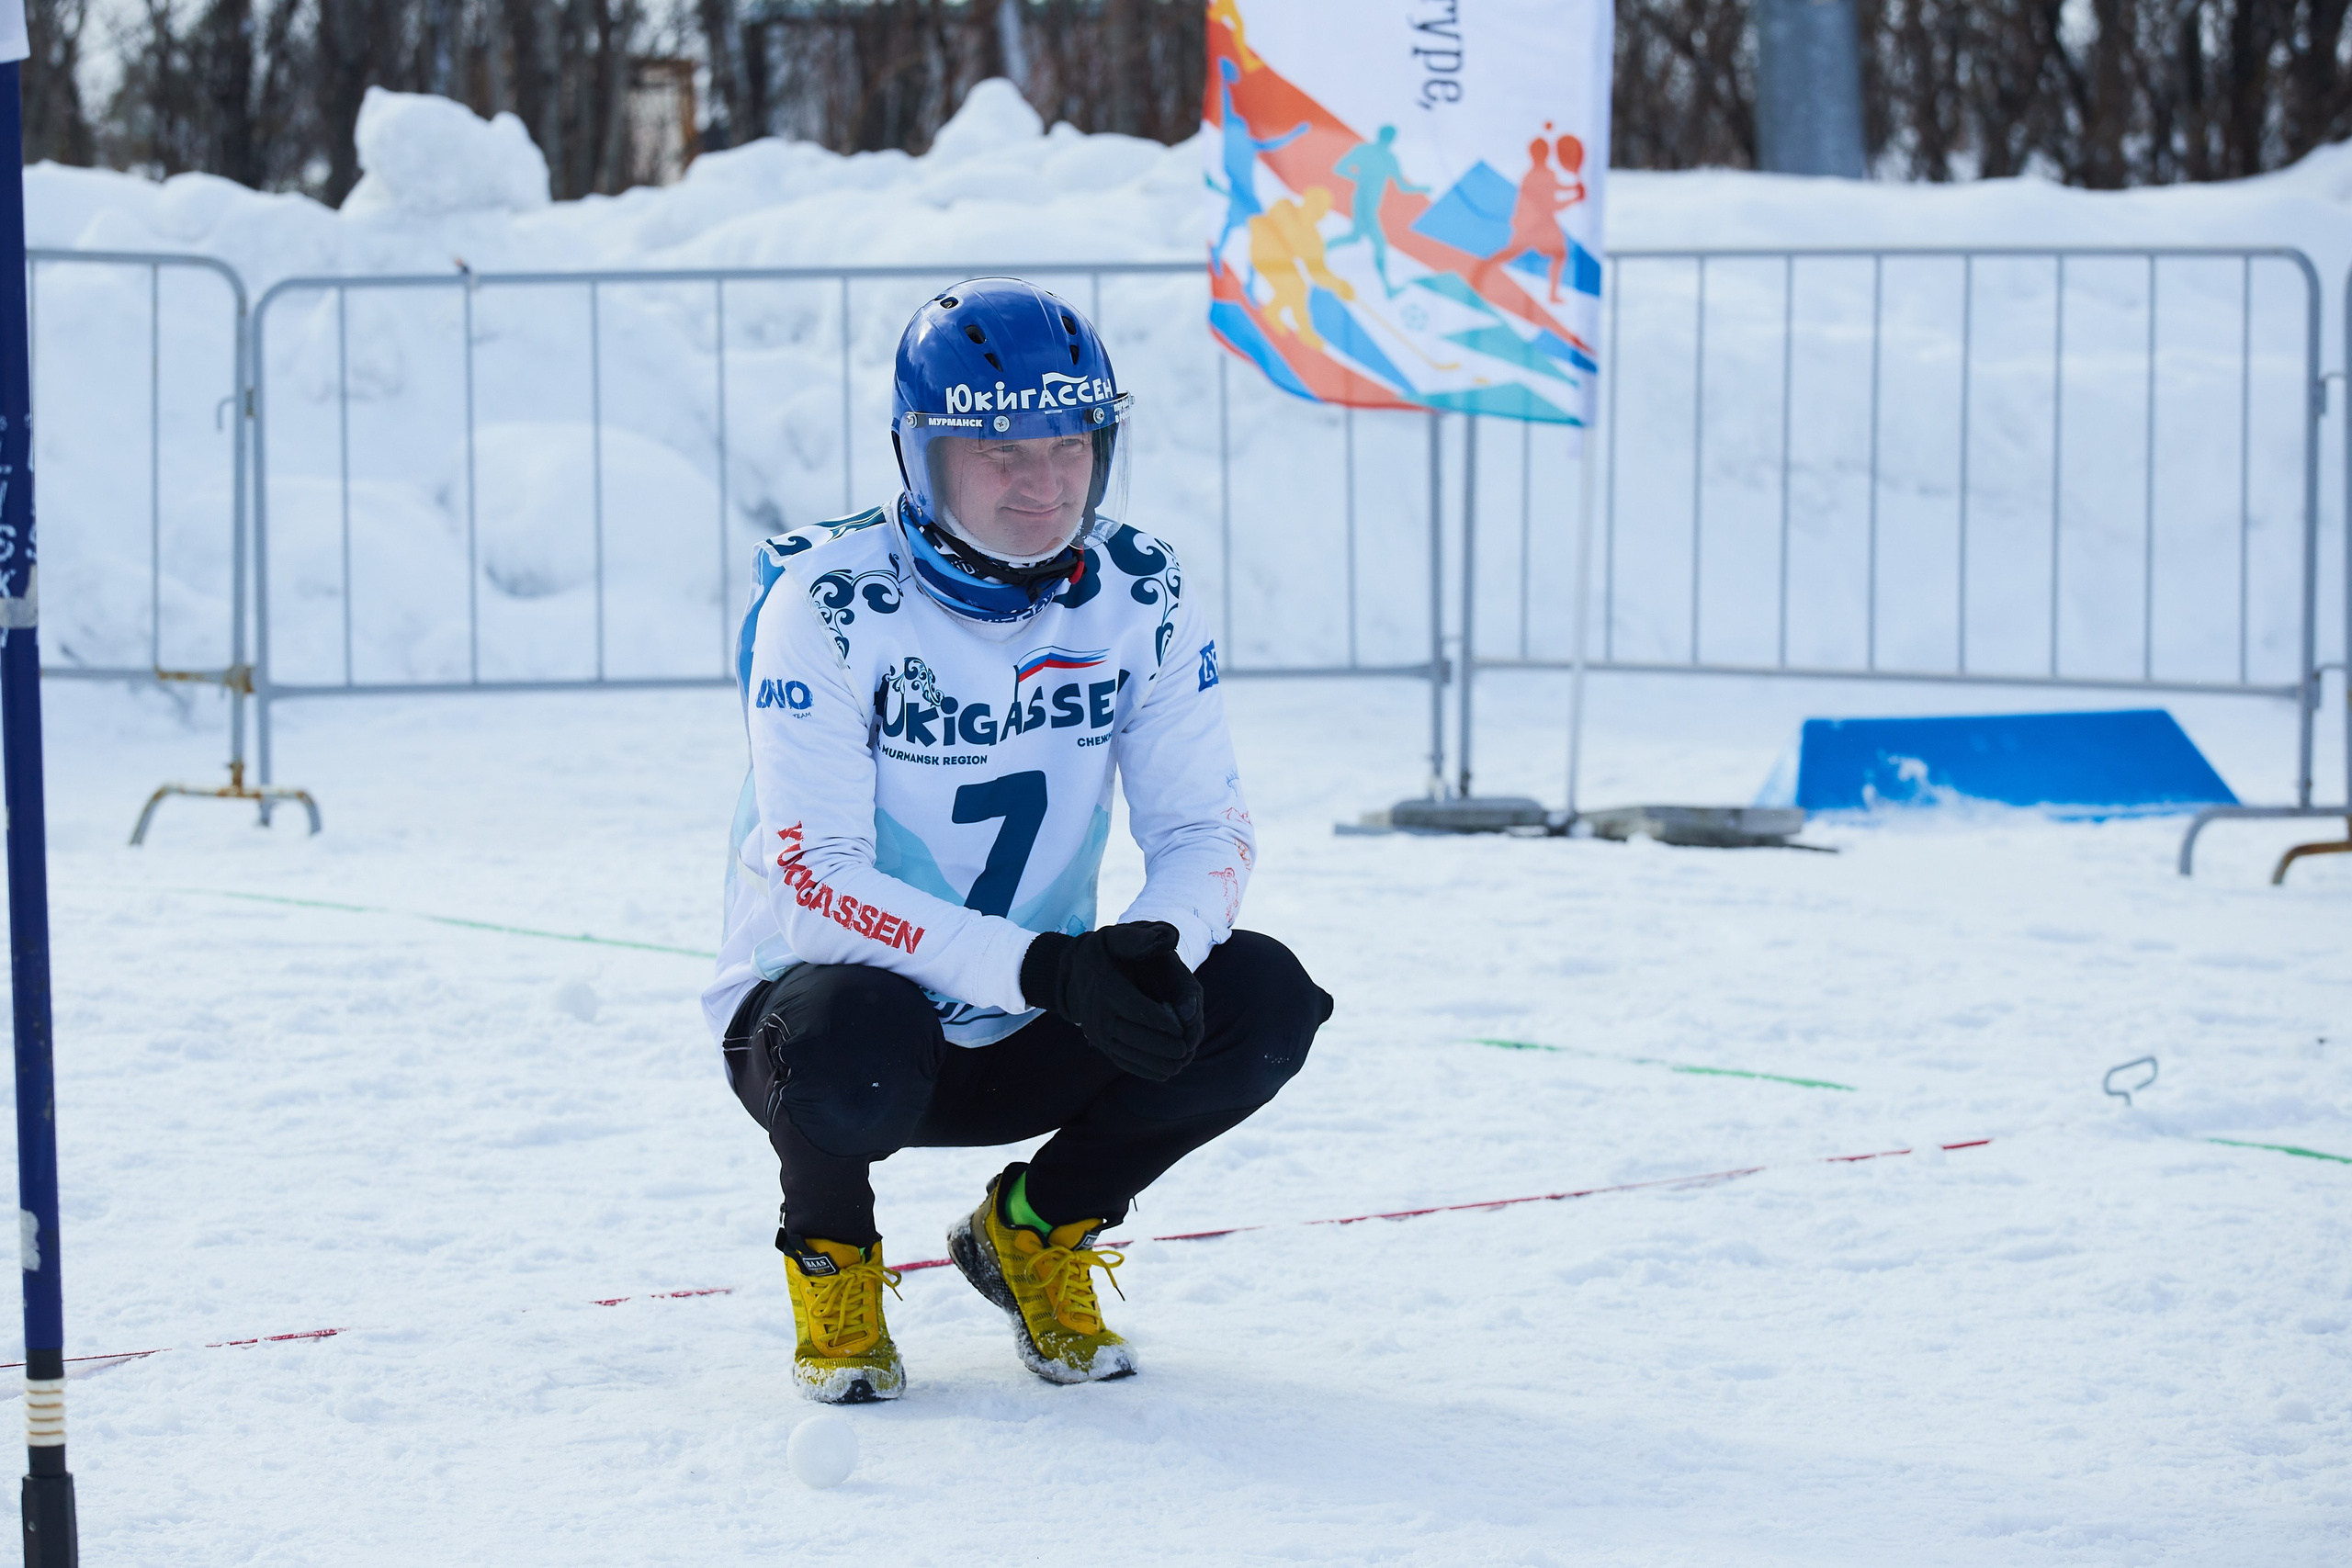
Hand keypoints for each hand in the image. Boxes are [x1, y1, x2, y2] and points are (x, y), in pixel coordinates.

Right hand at [1021, 922, 1203, 1080]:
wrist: (1071, 972)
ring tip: (1180, 1061)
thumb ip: (1141, 938)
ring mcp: (1096, 1032)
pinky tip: (1164, 1072)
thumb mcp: (1118, 937)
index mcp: (1106, 988)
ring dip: (1156, 1061)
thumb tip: (1168, 938)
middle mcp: (1098, 1014)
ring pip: (1129, 1053)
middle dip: (1163, 1045)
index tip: (1182, 1030)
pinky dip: (1143, 1068)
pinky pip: (1121, 1061)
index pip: (1138, 1010)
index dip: (1162, 1022)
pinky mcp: (1099, 1044)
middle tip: (1186, 1048)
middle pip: (1135, 1036)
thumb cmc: (1103, 952)